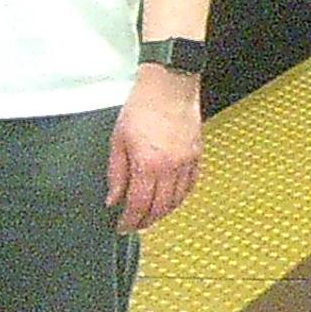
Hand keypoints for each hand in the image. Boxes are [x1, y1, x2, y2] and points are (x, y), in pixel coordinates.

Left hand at [108, 70, 203, 232]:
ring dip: (163, 212)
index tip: (122, 226)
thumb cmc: (142, 106)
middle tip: (135, 225)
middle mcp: (171, 167)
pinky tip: (170, 198)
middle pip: (159, 208)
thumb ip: (116, 173)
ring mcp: (187, 162)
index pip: (139, 205)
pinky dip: (180, 197)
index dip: (129, 220)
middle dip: (146, 221)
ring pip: (177, 200)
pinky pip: (190, 185)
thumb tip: (113, 198)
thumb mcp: (118, 140)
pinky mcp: (197, 155)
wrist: (169, 85)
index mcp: (148, 164)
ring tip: (151, 215)